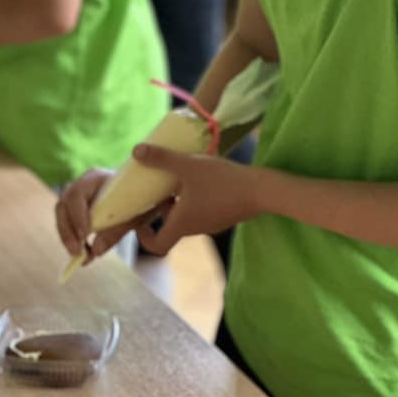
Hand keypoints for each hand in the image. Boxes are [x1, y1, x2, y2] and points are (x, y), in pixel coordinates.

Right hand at [56, 166, 177, 261]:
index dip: (78, 215)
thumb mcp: (132, 216)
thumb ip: (115, 232)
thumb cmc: (137, 199)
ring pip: (62, 217)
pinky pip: (68, 225)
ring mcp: (76, 197)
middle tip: (75, 252)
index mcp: (94, 178)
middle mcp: (80, 185)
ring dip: (68, 238)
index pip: (77, 194)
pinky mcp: (76, 210)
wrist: (139, 192)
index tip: (85, 235)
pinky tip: (83, 254)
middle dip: (67, 231)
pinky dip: (73, 239)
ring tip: (80, 256)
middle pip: (63, 206)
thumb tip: (95, 251)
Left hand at [130, 144, 260, 254]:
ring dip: (178, 203)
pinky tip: (200, 178)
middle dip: (160, 211)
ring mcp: (212, 223)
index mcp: (182, 224)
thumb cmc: (221, 181)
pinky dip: (194, 200)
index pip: (157, 245)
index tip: (140, 220)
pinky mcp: (225, 216)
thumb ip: (161, 158)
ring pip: (187, 218)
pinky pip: (202, 211)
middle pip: (171, 228)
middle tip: (156, 190)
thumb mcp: (188, 165)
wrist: (261, 190)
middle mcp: (196, 229)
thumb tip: (136, 151)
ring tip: (177, 180)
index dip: (143, 237)